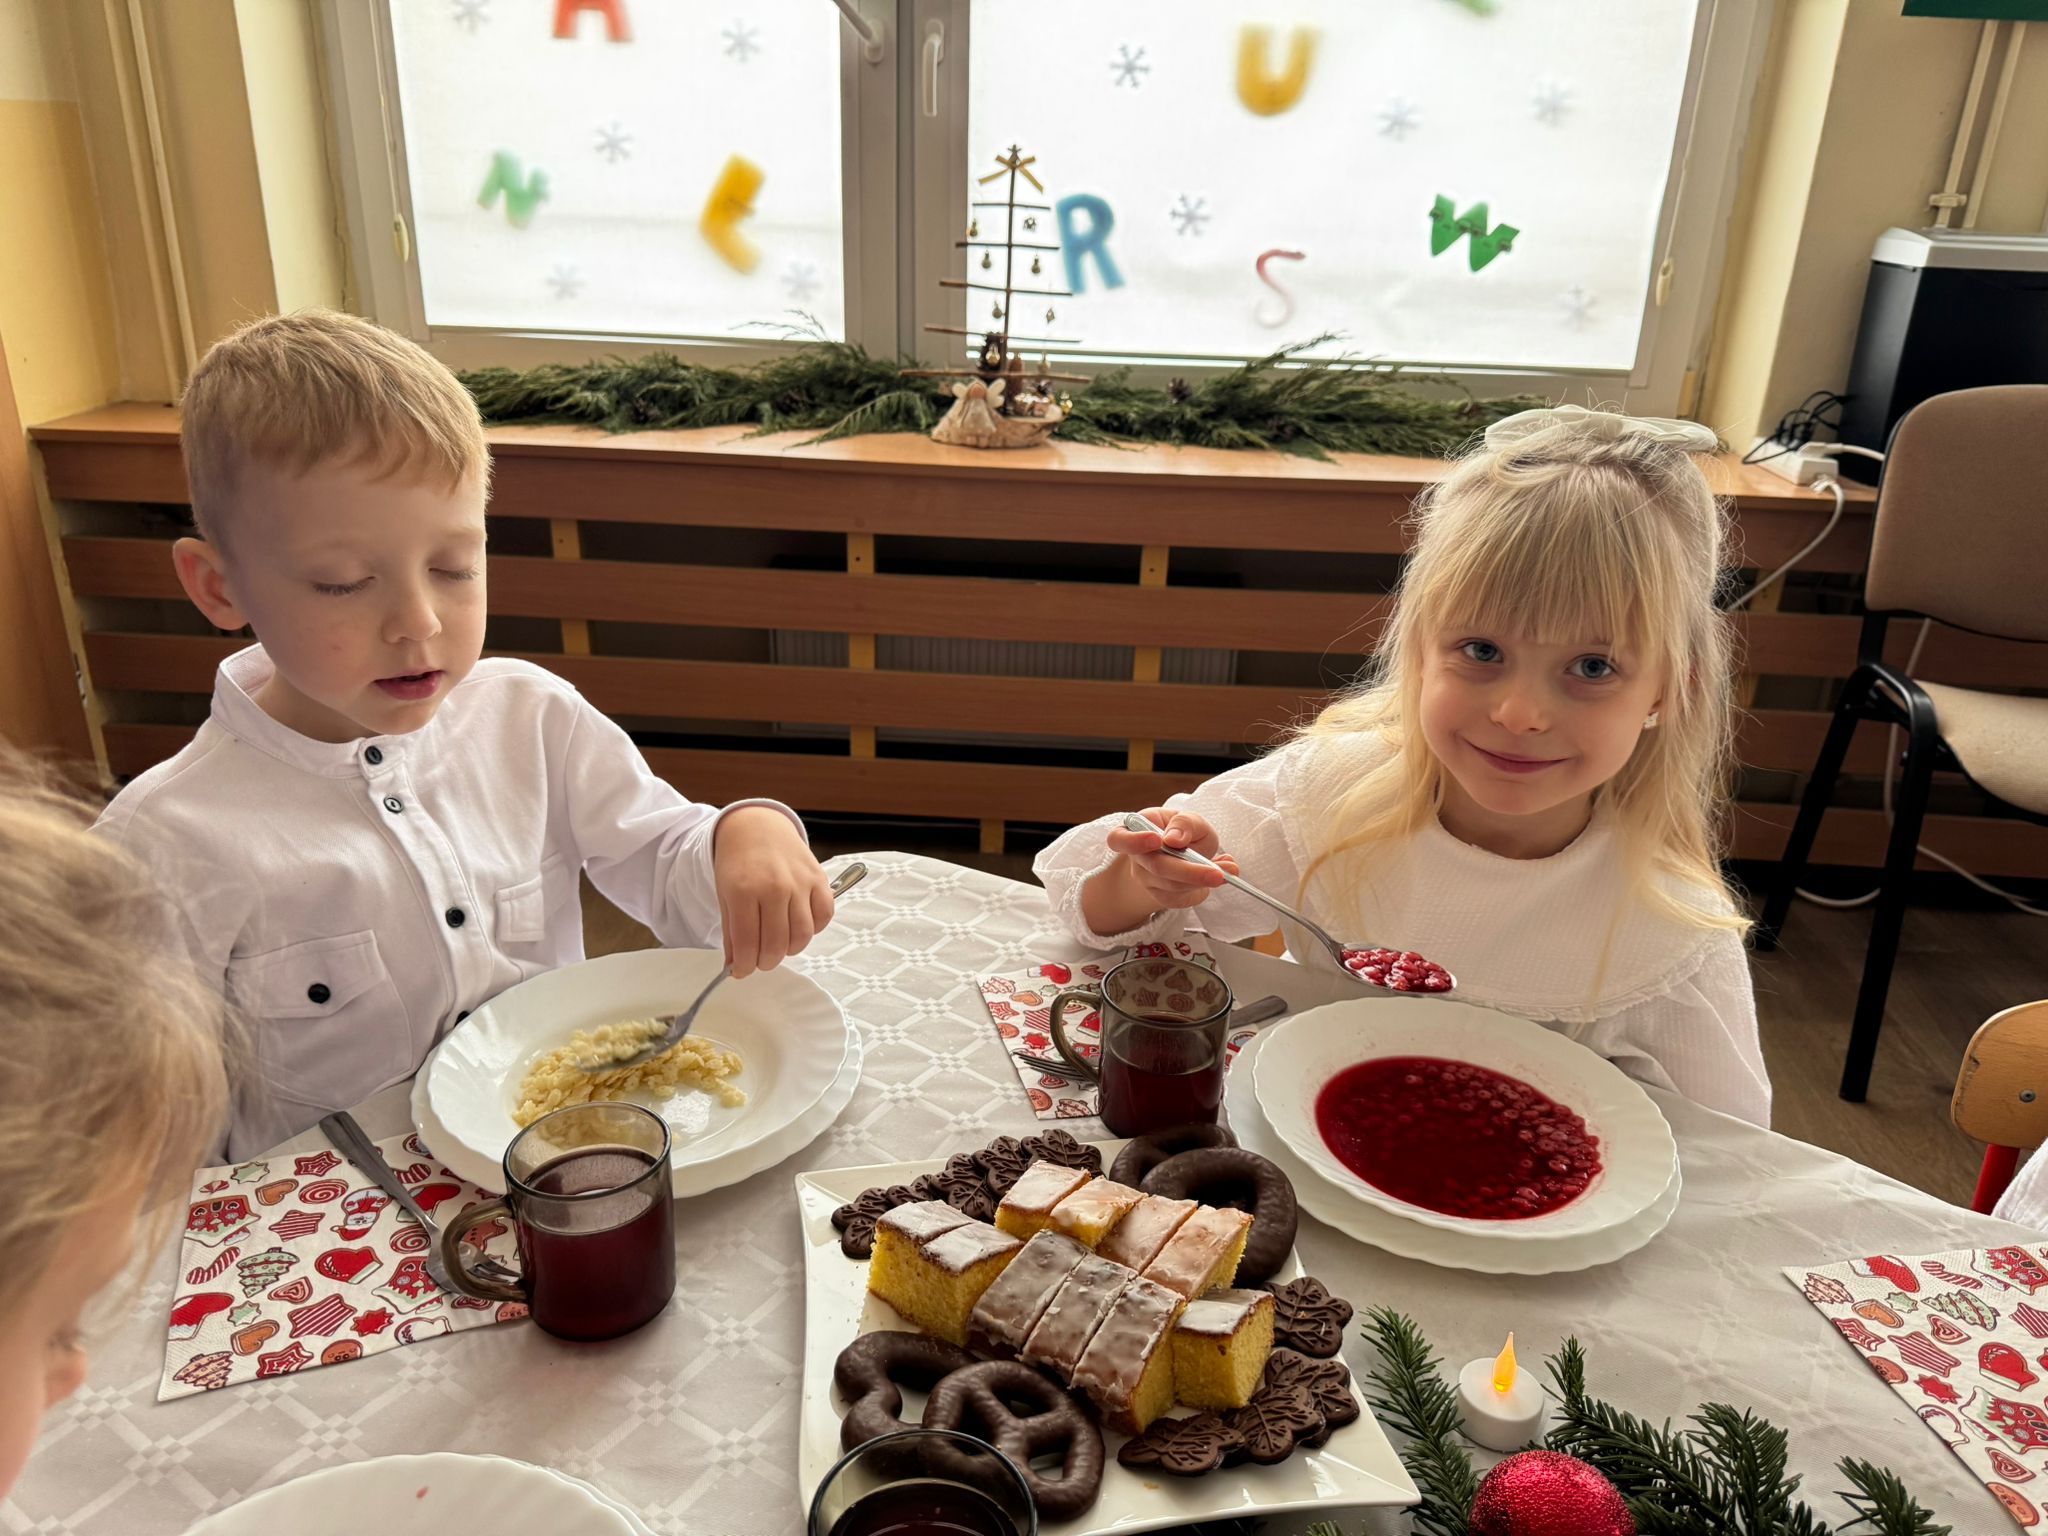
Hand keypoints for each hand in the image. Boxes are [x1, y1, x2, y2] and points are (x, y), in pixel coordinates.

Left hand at [711, 807, 833, 977]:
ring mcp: (800, 882)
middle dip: (767, 962)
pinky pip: (824, 917)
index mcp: (743, 891)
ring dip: (790, 950)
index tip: (742, 972)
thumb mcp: (725, 896)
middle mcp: (774, 887)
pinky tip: (799, 926)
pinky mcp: (819, 879)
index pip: (747, 944)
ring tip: (780, 945)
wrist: (757, 826)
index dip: (744, 967)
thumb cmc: (738, 863)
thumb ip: (732, 934)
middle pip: (776, 944)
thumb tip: (736, 968)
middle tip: (761, 961)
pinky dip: (814, 929)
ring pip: (802, 935)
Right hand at [1105, 807, 1239, 909]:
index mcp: (1136, 830)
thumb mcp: (1191, 819)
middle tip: (1218, 873)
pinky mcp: (1160, 896)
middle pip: (1156, 867)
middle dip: (1189, 872)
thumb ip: (1185, 823)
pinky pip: (1180, 899)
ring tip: (1227, 870)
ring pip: (1172, 886)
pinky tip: (1215, 877)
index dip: (1134, 841)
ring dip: (1202, 880)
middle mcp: (1136, 857)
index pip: (1119, 839)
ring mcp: (1146, 879)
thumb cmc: (1185, 831)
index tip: (1158, 840)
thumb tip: (1174, 839)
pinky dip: (1201, 890)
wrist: (1186, 853)